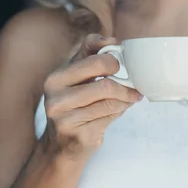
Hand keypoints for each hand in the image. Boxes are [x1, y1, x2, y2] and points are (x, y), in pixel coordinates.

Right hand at [41, 34, 141, 159]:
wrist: (61, 148)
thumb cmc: (75, 107)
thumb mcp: (77, 79)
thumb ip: (90, 56)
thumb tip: (111, 40)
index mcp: (56, 78)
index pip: (93, 57)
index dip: (113, 58)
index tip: (120, 64)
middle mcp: (56, 96)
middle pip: (105, 82)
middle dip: (124, 84)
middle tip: (132, 85)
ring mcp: (65, 117)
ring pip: (111, 101)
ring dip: (126, 99)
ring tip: (129, 98)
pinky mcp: (78, 133)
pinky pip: (110, 116)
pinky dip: (121, 111)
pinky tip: (120, 109)